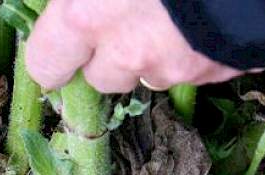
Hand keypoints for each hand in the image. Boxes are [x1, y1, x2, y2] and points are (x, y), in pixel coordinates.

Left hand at [25, 0, 245, 92]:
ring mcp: (177, 69)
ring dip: (152, 51)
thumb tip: (74, 0)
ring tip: (169, 10)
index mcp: (88, 17)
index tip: (58, 39)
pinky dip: (193, 46)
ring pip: (150, 73)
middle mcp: (128, 55)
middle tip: (120, 16)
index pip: (45, 63)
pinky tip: (205, 13)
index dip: (49, 54)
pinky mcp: (219, 71)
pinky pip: (194, 65)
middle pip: (100, 77)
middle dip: (105, 55)